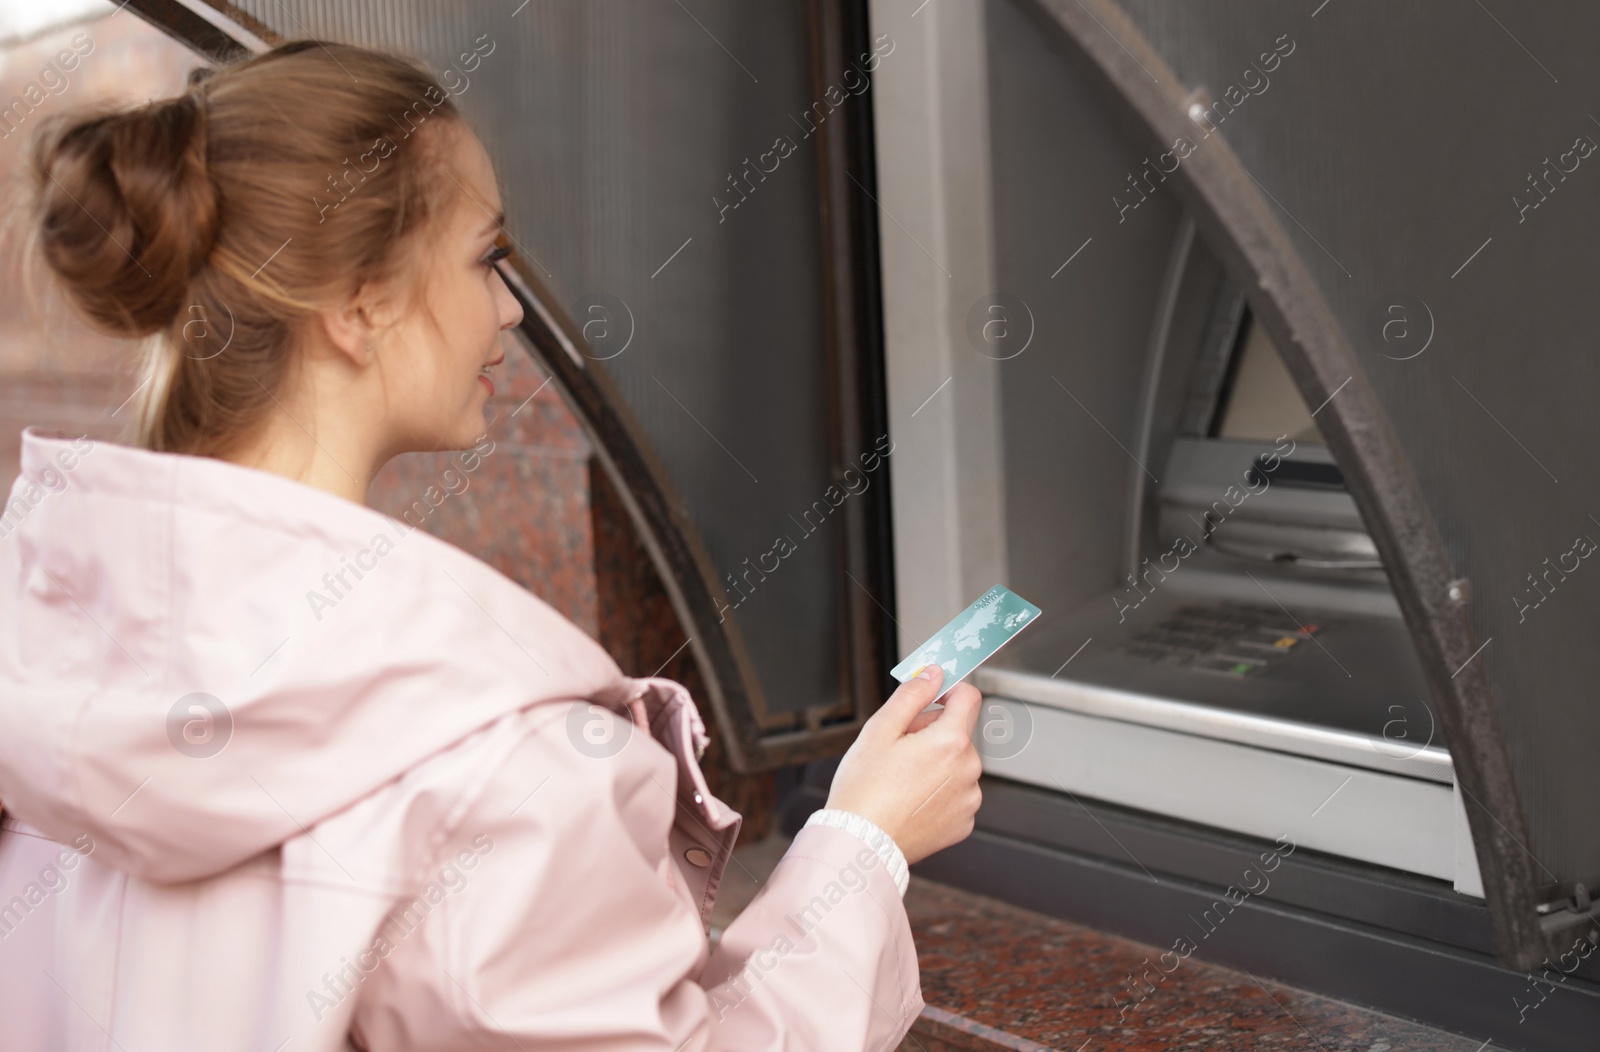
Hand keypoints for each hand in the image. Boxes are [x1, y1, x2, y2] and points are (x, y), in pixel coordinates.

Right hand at [823, 665, 983, 865]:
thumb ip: (912, 695)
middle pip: (959, 732)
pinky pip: (956, 794)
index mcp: (951, 742)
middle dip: (933, 732)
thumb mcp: (880, 730)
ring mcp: (969, 800)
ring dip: (937, 763)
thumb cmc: (864, 789)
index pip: (969, 697)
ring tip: (901, 779)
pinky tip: (910, 800)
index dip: (948, 690)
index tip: (931, 697)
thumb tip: (933, 674)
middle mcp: (970, 770)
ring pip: (957, 764)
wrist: (860, 844)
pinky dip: (938, 792)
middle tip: (898, 748)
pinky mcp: (964, 823)